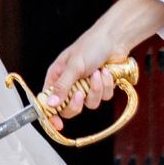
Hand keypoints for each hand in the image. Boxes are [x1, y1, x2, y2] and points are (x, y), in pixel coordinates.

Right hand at [43, 0, 163, 115]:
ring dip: (96, 90)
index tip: (57, 125)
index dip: (51, 115)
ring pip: (89, 104)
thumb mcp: (73, 66)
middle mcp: (70, 84)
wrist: (115, 39)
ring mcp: (86, 87)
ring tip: (98, 73)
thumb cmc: (90, 46)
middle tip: (80, 93)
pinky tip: (106, 72)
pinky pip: (103, 98)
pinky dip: (106, 86)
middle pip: (69, 109)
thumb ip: (62, 87)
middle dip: (77, 103)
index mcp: (57, 77)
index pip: (48, 102)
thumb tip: (50, 105)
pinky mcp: (101, 88)